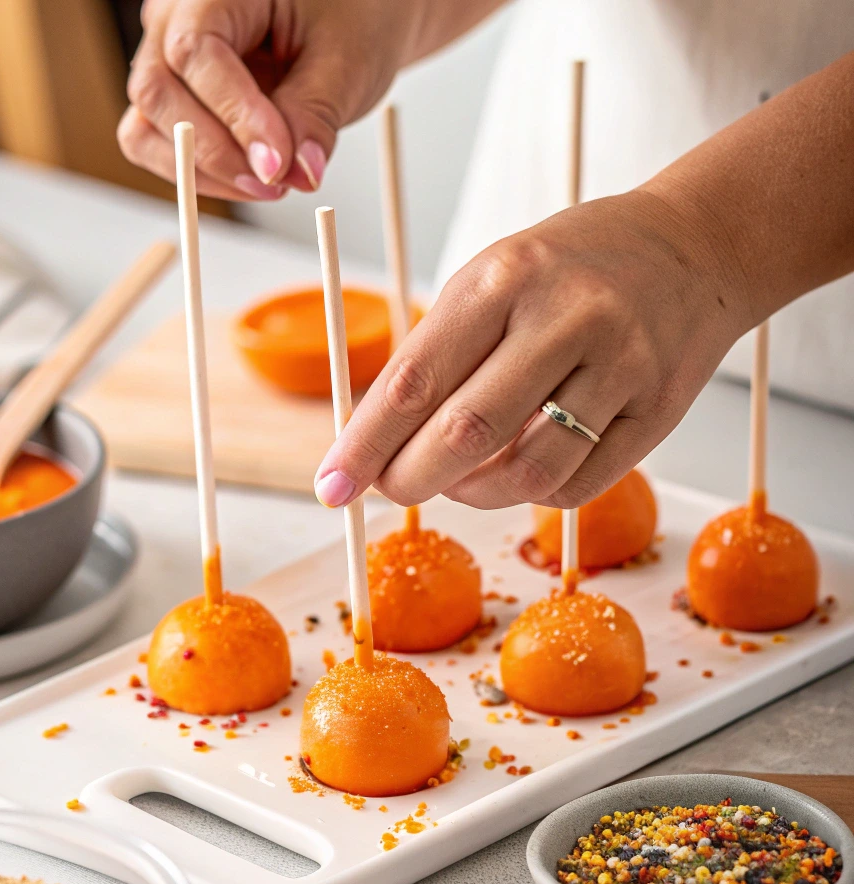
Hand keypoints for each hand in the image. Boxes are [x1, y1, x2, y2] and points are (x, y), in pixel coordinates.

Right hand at [117, 0, 423, 200]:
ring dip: (202, 171)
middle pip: (157, 93)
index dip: (235, 119)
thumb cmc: (352, 14)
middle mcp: (175, 14)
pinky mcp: (176, 96)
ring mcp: (166, 56)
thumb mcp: (347, 61)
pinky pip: (159, 144)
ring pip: (146, 127)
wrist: (353, 13)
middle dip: (216, 152)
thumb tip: (298, 175)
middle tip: (276, 185)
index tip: (277, 167)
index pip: (196, 54)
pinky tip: (251, 181)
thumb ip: (315, 116)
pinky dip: (200, 173)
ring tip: (270, 186)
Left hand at [314, 189, 750, 510]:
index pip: (414, 380)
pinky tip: (516, 472)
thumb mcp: (489, 281)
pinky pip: (577, 485)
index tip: (331, 486)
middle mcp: (566, 318)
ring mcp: (620, 367)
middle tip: (390, 490)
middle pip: (465, 433)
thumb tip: (373, 444)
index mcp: (505, 278)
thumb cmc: (569, 269)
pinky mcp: (659, 412)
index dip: (364, 444)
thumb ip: (435, 357)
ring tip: (456, 480)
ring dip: (472, 494)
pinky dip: (529, 494)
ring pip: (525, 471)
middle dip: (410, 479)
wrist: (692, 250)